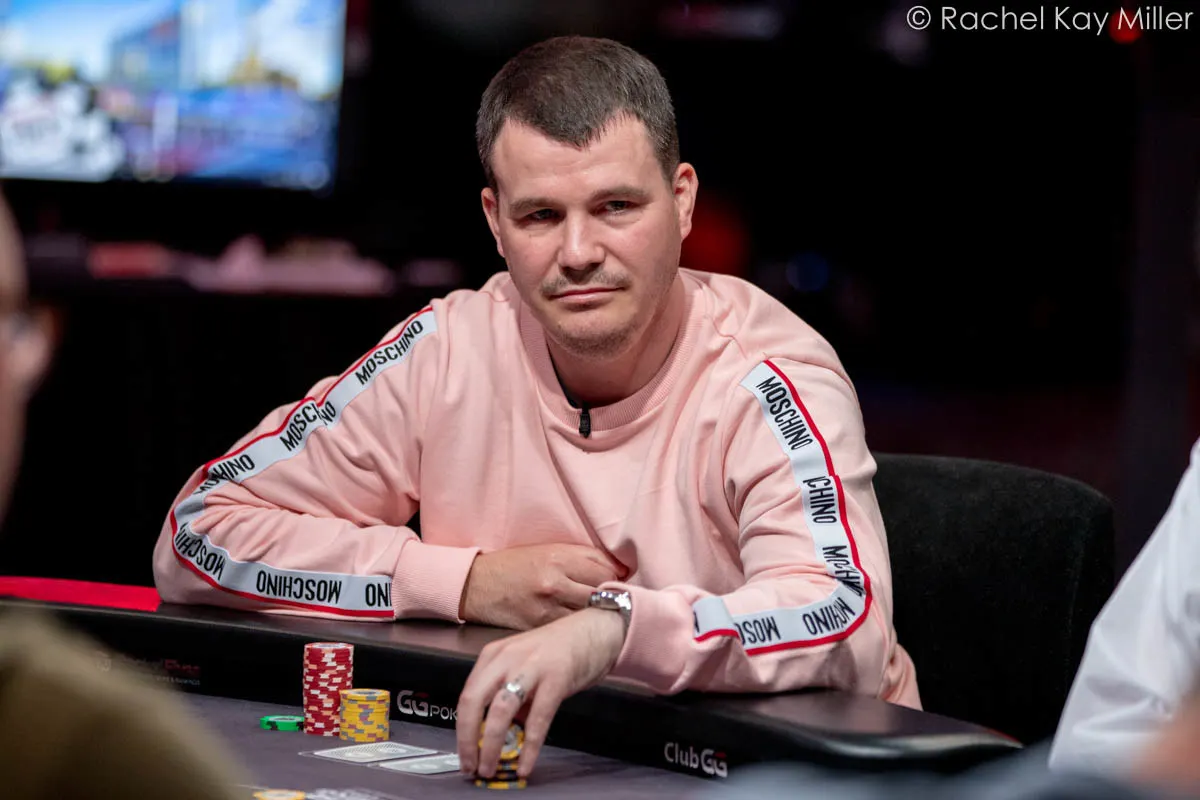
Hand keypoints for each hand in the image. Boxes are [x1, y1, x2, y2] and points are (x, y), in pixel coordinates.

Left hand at [456, 607, 625, 778]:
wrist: (595, 629)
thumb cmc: (560, 648)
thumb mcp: (524, 667)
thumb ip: (510, 697)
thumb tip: (500, 734)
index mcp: (495, 655)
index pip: (467, 695)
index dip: (462, 729)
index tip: (464, 753)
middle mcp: (507, 658)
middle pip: (473, 701)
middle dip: (468, 739)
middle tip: (471, 766)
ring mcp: (531, 666)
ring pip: (499, 710)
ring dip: (491, 745)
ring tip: (491, 767)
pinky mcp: (556, 677)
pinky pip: (538, 718)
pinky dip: (529, 746)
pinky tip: (526, 763)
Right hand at [459, 544, 624, 629]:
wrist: (477, 585)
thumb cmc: (516, 565)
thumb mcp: (549, 550)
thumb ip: (583, 558)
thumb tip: (618, 569)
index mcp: (560, 558)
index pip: (607, 572)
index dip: (619, 579)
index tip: (620, 584)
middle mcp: (556, 583)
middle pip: (603, 595)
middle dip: (614, 600)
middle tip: (618, 603)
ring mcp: (548, 609)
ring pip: (590, 617)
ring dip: (599, 618)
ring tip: (603, 617)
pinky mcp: (539, 629)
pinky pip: (570, 632)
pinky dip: (579, 631)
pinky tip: (582, 629)